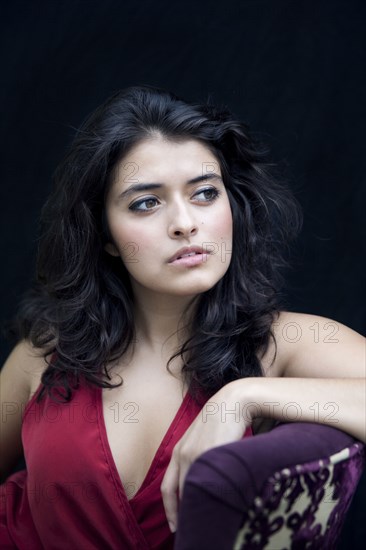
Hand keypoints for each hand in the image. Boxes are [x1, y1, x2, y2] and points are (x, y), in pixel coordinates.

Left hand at [160, 382, 249, 532]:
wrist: (233, 401)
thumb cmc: (221, 420)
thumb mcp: (201, 439)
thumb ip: (196, 458)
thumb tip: (200, 482)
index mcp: (178, 452)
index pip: (168, 488)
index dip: (170, 510)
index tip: (176, 526)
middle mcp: (183, 455)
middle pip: (179, 494)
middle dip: (183, 515)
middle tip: (190, 533)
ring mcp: (197, 455)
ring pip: (193, 492)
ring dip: (197, 510)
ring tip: (205, 525)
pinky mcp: (212, 454)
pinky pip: (209, 484)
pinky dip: (211, 499)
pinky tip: (218, 508)